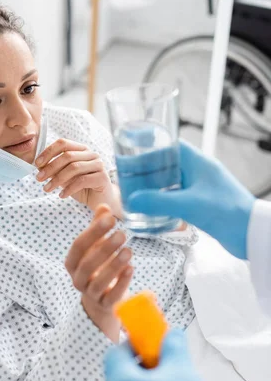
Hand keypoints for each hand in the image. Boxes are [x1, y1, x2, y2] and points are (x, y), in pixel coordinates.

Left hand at [36, 139, 121, 216]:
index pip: (63, 143)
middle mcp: (91, 154)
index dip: (48, 152)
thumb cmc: (83, 187)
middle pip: (67, 156)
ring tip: (47, 188)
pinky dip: (69, 188)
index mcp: (82, 150)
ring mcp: (98, 165)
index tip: (37, 164)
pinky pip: (82, 181)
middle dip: (50, 167)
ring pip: (74, 167)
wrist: (101, 201)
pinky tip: (62, 195)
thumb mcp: (65, 177)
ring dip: (57, 179)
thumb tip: (38, 165)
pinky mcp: (102, 177)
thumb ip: (55, 169)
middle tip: (39, 178)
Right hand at [65, 205, 132, 341]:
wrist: (100, 303)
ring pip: (99, 282)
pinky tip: (131, 269)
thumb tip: (104, 206)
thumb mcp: (95, 247)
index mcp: (72, 263)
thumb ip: (98, 228)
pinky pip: (112, 296)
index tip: (110, 218)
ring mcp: (90, 294)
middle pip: (88, 264)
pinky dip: (121, 283)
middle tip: (122, 234)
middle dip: (105, 248)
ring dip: (114, 265)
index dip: (93, 232)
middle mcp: (77, 279)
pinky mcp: (104, 306)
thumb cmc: (97, 268)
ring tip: (129, 250)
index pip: (78, 246)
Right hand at [127, 141, 254, 258]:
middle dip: (148, 171)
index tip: (133, 154)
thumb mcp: (188, 205)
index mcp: (198, 163)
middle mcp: (199, 172)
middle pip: (168, 165)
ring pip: (172, 182)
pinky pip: (178, 198)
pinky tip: (153, 209)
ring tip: (136, 193)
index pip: (171, 146)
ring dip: (154, 187)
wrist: (251, 233)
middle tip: (129, 177)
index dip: (151, 149)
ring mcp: (201, 188)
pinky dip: (164, 201)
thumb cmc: (227, 212)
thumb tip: (133, 200)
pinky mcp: (202, 204)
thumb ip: (158, 202)